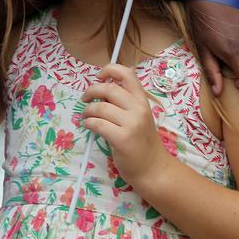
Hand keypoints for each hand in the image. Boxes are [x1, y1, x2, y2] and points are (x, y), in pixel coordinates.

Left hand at [81, 64, 165, 185]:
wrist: (153, 168)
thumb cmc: (142, 141)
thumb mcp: (139, 115)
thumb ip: (126, 100)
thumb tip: (104, 83)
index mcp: (142, 100)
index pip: (127, 74)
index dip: (110, 69)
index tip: (99, 76)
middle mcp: (138, 109)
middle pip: (109, 88)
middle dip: (91, 91)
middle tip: (85, 98)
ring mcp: (131, 124)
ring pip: (100, 107)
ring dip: (87, 110)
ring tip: (86, 116)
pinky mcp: (122, 139)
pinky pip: (97, 124)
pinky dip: (88, 123)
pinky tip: (88, 125)